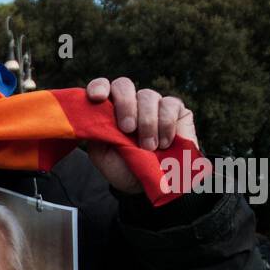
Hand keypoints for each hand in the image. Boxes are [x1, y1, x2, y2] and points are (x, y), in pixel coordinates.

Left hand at [84, 77, 197, 193]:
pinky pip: (170, 105)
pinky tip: (164, 142)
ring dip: (147, 122)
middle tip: (127, 129)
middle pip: (124, 85)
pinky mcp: (175, 109)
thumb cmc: (126, 168)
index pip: (101, 87)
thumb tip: (93, 119)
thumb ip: (96, 137)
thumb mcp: (104, 157)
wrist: (154, 184)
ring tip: (148, 147)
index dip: (98, 87)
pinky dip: (165, 124)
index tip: (97, 98)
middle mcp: (130, 102)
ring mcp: (153, 104)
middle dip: (125, 105)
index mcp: (109, 110)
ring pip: (147, 96)